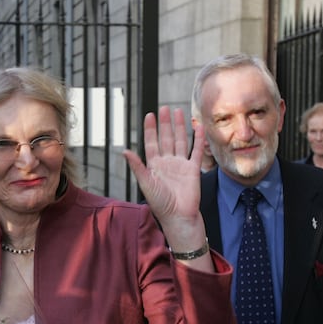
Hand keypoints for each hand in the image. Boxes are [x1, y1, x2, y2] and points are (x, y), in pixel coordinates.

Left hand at [123, 106, 205, 239]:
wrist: (178, 216)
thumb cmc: (160, 203)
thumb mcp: (146, 183)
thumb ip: (137, 166)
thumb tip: (124, 151)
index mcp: (154, 165)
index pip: (151, 143)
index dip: (150, 129)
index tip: (149, 115)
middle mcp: (167, 162)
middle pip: (166, 138)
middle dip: (165, 124)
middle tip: (164, 108)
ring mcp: (181, 164)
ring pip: (180, 141)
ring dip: (179, 127)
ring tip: (178, 112)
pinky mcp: (193, 169)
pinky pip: (196, 151)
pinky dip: (198, 139)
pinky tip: (198, 127)